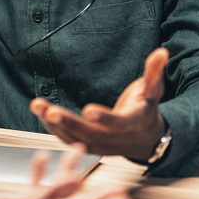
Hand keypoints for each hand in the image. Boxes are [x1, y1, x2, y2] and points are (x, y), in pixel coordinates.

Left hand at [31, 47, 169, 162]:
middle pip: (89, 134)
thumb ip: (154, 72)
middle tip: (50, 110)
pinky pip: (68, 139)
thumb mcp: (153, 90)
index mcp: (131, 124)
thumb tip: (162, 51)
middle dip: (68, 122)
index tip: (88, 109)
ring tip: (37, 105)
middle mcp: (114, 139)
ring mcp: (100, 146)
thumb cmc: (146, 110)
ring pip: (74, 138)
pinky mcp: (88, 147)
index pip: (117, 123)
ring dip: (53, 123)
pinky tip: (40, 112)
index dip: (104, 117)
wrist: (145, 138)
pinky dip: (53, 128)